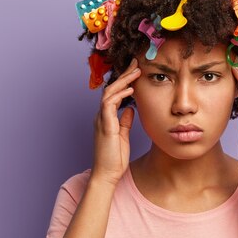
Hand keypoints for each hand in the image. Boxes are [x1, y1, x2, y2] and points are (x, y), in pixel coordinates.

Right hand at [90, 58, 140, 185]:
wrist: (107, 174)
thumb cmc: (115, 159)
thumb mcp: (123, 136)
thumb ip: (125, 122)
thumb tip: (130, 109)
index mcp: (106, 118)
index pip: (114, 93)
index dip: (124, 81)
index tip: (135, 71)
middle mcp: (102, 116)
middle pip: (111, 88)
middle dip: (124, 74)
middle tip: (136, 63)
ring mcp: (101, 119)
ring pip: (109, 92)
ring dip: (123, 81)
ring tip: (136, 71)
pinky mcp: (104, 125)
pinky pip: (109, 104)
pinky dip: (119, 95)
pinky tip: (130, 89)